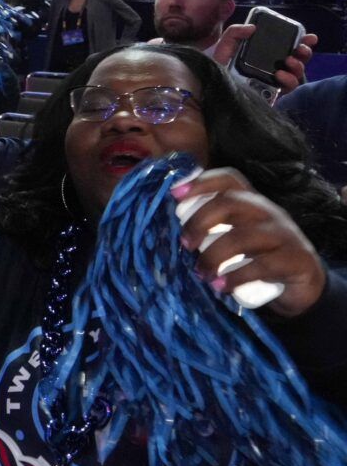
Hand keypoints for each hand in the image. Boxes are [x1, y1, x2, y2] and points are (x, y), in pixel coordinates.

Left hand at [172, 168, 329, 316]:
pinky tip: (222, 287)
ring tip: (202, 273)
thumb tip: (161, 230)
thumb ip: (212, 228)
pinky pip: (263, 265)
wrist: (304, 285)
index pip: (229, 179)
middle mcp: (268, 212)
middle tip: (185, 245)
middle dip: (199, 221)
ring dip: (213, 256)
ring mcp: (284, 234)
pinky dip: (237, 277)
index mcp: (251, 202)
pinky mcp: (296, 259)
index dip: (201, 182)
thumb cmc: (258, 257)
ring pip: (243, 236)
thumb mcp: (236, 237)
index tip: (174, 195)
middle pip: (229, 203)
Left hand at [211, 23, 317, 91]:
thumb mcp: (225, 44)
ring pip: (296, 75)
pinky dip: (288, 80)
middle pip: (298, 61)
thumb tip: (252, 27)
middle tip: (299, 50)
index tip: (309, 37)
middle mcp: (273, 68)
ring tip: (288, 61)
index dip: (303, 42)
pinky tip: (279, 75)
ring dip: (298, 67)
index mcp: (266, 55)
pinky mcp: (271, 94)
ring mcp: (273, 82)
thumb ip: (235, 32)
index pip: (290, 47)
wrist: (209, 85)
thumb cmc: (219, 65)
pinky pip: (287, 89)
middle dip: (304, 53)